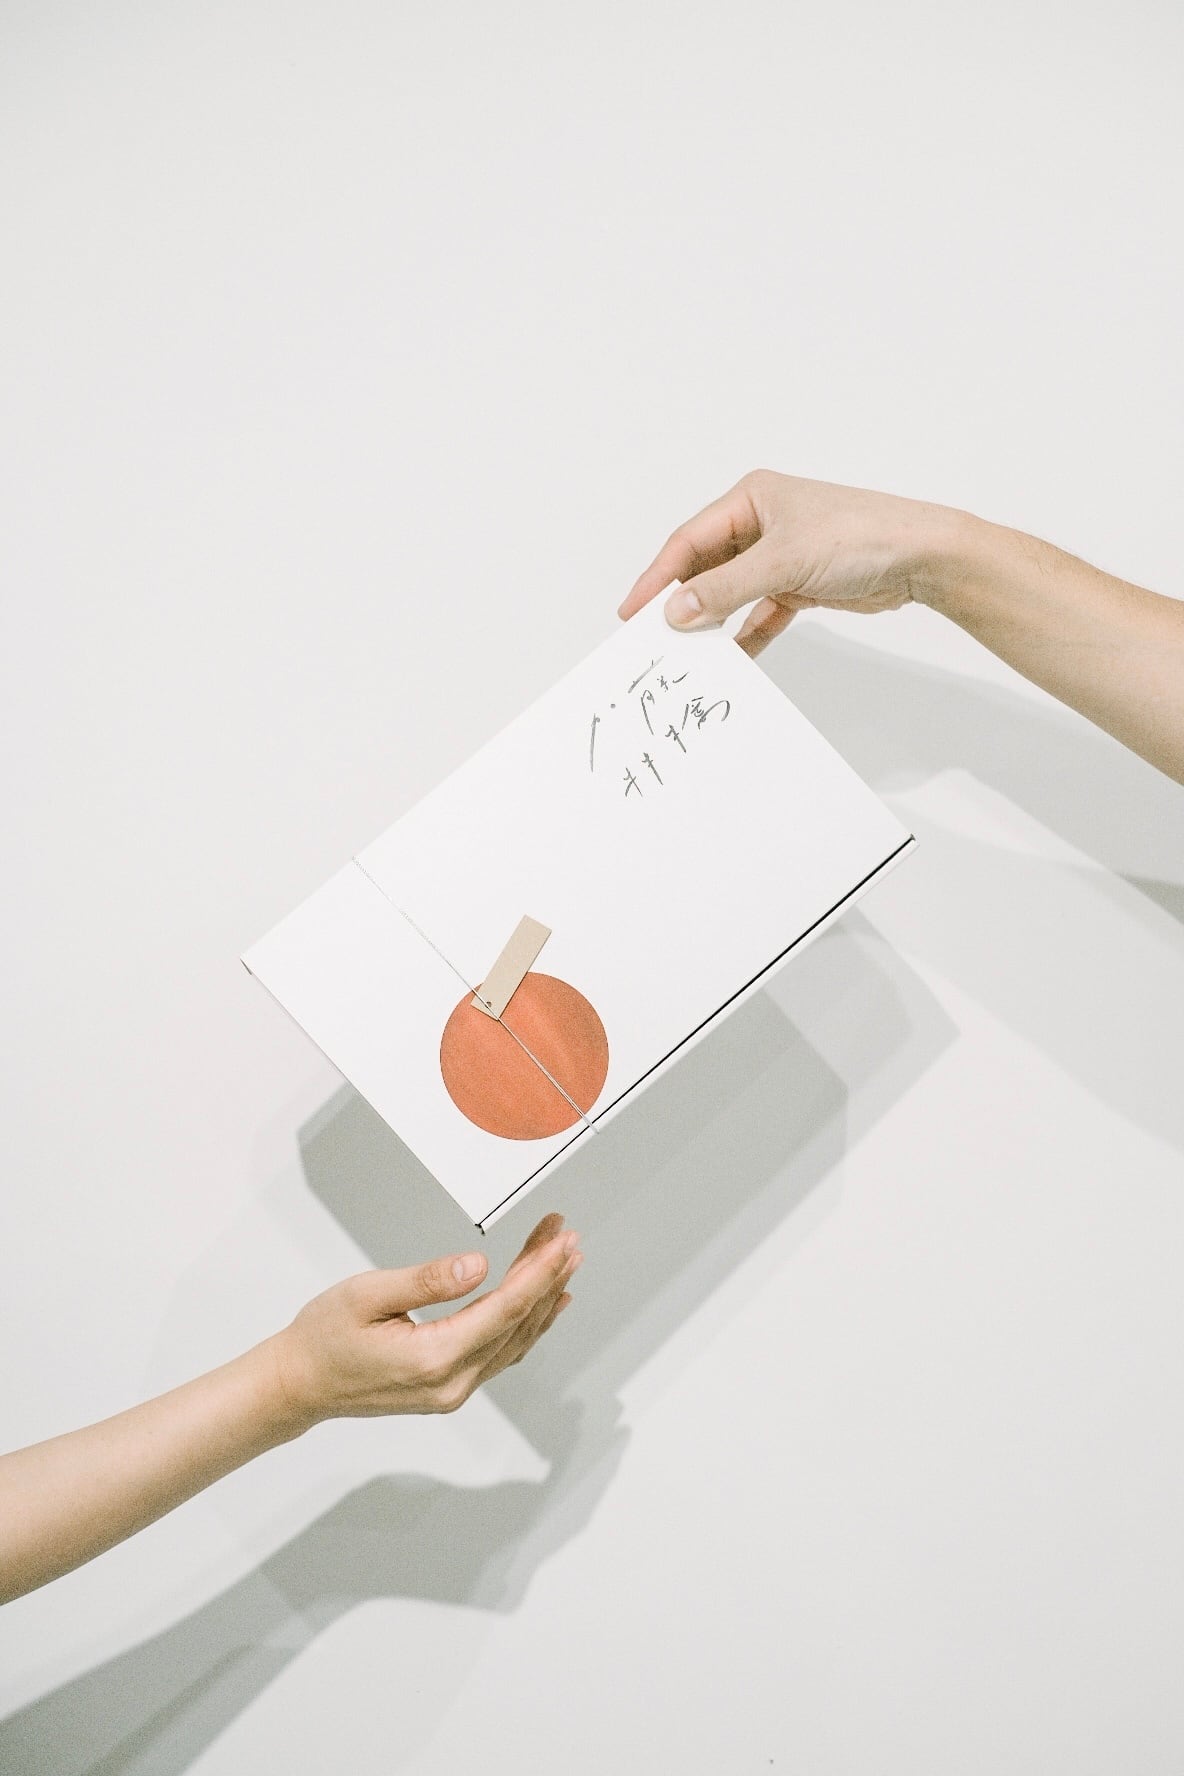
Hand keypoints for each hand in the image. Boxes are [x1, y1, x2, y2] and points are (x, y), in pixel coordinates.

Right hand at [267, 1213, 581, 1425]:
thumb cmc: (323, 1337)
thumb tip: (478, 1265)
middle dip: (547, 1276)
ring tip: (564, 1258)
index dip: (539, 1272)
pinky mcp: (449, 1387)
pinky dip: (527, 1324)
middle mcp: (452, 1382)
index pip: (504, 1310)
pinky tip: (546, 1304)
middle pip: (516, 1322)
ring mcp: (453, 1390)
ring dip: (541, 1297)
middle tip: (567, 1235)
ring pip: (514, 1339)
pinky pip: (502, 1353)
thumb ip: (427, 1281)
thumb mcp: (366, 1295)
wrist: (298, 1385)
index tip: (562, 1240)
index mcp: (433, 1358)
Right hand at [620, 469, 968, 655]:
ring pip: (731, 591)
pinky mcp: (800, 582)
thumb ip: (725, 589)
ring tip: (687, 650)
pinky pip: (760, 612)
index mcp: (751, 499)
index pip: (689, 540)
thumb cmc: (859, 536)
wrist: (920, 556)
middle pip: (706, 566)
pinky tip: (733, 658)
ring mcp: (781, 554)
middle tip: (652, 635)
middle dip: (682, 600)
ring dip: (713, 619)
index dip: (658, 576)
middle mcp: (762, 522)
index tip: (633, 611)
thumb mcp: (782, 561)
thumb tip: (675, 611)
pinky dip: (747, 633)